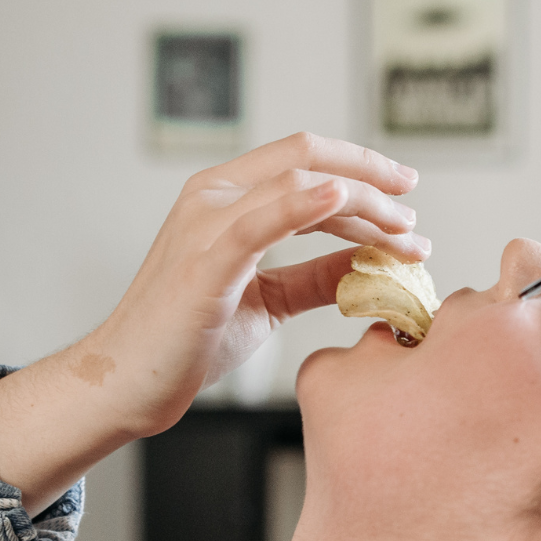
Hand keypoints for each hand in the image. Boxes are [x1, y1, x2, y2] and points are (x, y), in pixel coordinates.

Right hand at [0, 133, 424, 512]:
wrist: (126, 383)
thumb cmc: (188, 340)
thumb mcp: (268, 301)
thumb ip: (315, 276)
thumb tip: (371, 262)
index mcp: (223, 198)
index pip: (302, 158)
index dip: (360, 166)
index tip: (404, 190)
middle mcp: (211, 196)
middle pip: (307, 158)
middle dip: (372, 180)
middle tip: (413, 216)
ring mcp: (205, 223)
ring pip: (299, 184)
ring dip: (362, 203)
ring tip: (404, 233)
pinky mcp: (205, 260)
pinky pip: (264, 218)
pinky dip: (308, 203)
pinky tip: (344, 201)